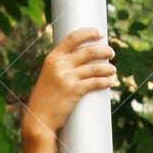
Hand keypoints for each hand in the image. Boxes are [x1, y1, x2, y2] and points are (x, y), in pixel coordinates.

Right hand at [23, 25, 116, 139]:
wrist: (39, 119)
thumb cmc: (45, 99)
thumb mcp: (49, 76)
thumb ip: (61, 66)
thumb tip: (80, 61)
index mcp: (53, 58)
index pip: (72, 38)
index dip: (88, 33)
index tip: (100, 33)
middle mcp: (60, 65)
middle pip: (87, 51)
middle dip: (103, 50)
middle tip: (111, 53)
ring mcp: (67, 77)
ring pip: (94, 68)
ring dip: (107, 68)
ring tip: (113, 69)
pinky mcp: (74, 91)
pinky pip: (94, 83)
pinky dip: (105, 81)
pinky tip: (111, 81)